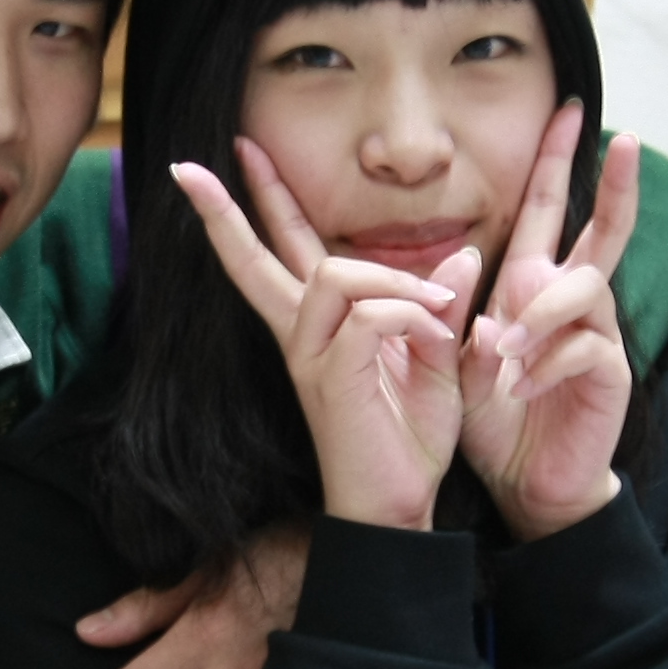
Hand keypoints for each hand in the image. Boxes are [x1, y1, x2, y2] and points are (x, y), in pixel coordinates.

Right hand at [175, 144, 477, 531]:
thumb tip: (460, 256)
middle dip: (236, 206)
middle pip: (258, 258)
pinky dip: (409, 314)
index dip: (249, 208)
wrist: (400, 508)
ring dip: (394, 280)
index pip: (279, 256)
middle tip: (207, 161)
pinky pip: (368, 314)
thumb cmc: (410, 442)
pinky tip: (434, 337)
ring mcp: (311, 356)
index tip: (223, 161)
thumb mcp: (437, 361)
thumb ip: (442, 308)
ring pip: (334, 274)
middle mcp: (303, 336)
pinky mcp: (330, 377)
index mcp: (322, 328)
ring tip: (434, 308)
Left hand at [458, 109, 638, 541]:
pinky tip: (521, 388)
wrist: (526, 480)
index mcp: (534, 285)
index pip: (549, 211)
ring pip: (585, 288)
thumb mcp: (461, 362)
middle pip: (607, 228)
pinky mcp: (610, 372)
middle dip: (615, 183)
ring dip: (540, 314)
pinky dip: (546, 364)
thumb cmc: (497, 416)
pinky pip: (584, 347)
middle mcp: (573, 300)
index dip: (558, 162)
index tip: (571, 111)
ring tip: (507, 353)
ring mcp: (598, 334)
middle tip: (624, 137)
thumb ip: (464, 321)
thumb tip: (480, 292)